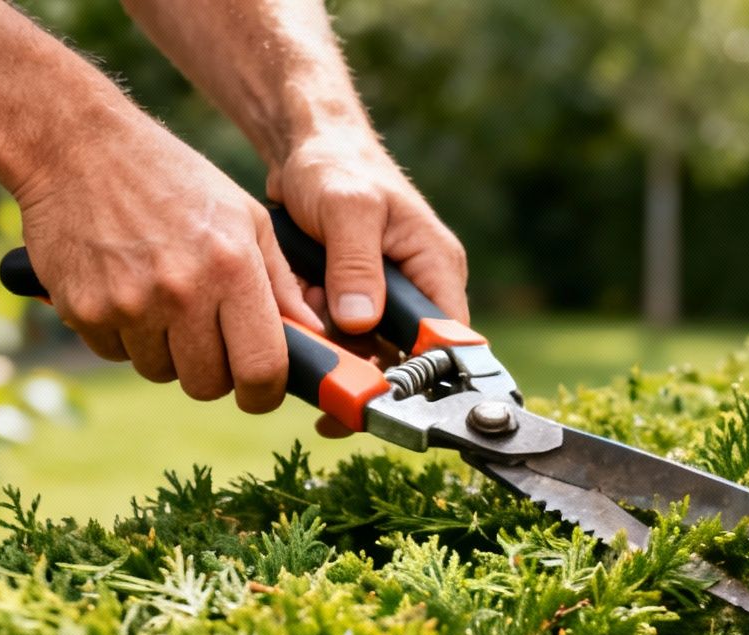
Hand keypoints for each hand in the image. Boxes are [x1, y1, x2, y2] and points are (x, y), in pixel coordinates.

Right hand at [14, 116, 320, 413]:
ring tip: (163, 301)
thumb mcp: (245, 217)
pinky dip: (124, 336)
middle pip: (209, 384)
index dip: (265, 393)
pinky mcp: (84, 308)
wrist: (77, 145)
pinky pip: (115, 353)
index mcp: (233, 268)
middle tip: (209, 340)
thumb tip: (314, 338)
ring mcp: (129, 303)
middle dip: (215, 373)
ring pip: (160, 372)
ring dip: (167, 352)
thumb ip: (281, 283)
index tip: (261, 391)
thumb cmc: (173, 179)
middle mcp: (183, 292)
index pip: (261, 368)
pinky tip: (125, 290)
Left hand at [266, 125, 468, 345]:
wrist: (306, 147)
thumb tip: (360, 322)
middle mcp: (420, 286)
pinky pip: (339, 330)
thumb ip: (355, 265)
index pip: (448, 335)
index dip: (421, 364)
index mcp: (437, 265)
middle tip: (322, 323)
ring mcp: (389, 295)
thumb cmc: (337, 165)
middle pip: (402, 349)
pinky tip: (300, 291)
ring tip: (307, 292)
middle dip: (358, 346)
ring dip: (330, 332)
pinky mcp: (359, 298)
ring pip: (365, 345)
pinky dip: (315, 320)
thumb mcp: (347, 209)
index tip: (378, 374)